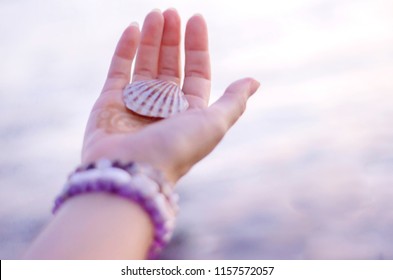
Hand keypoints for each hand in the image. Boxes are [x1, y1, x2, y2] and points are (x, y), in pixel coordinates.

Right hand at [82, 9, 259, 183]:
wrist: (132, 172)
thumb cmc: (176, 149)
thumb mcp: (213, 124)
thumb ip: (233, 102)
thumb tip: (254, 81)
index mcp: (188, 112)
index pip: (196, 72)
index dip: (197, 47)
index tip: (196, 19)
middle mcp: (163, 108)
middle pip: (170, 66)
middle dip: (172, 39)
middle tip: (172, 12)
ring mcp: (135, 105)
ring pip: (145, 65)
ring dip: (151, 39)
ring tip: (155, 14)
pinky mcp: (108, 104)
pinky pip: (118, 71)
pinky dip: (125, 50)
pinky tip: (134, 29)